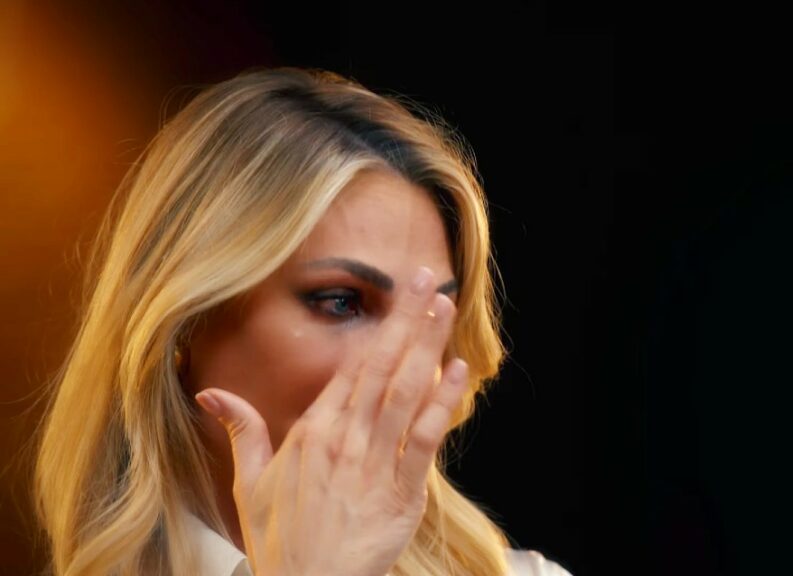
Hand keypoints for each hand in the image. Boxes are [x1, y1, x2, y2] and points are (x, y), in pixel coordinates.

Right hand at [195, 266, 466, 575]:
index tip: (396, 297)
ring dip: (427, 346)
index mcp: (312, 433)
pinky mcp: (402, 491)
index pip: (351, 368)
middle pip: (381, 367)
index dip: (377, 329)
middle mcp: (345, 440)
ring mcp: (375, 463)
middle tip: (424, 278)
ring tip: (443, 307)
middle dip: (405, 319)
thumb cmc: (282, 539)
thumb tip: (210, 394)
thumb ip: (242, 431)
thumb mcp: (250, 484)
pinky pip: (426, 438)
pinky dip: (444, 402)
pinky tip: (458, 371)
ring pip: (406, 393)